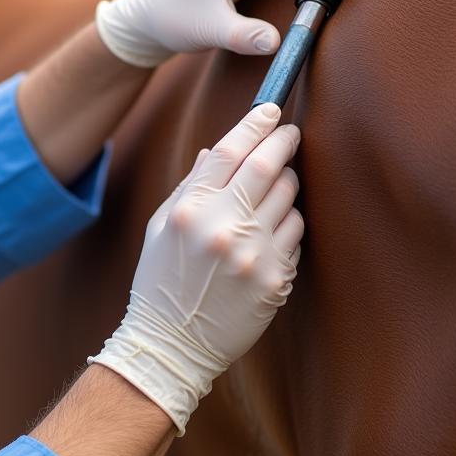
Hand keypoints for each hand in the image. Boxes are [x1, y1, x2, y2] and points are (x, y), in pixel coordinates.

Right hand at [88, 103, 303, 432]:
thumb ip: (190, 186)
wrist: (172, 344)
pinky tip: (269, 233)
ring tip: (272, 191)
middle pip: (267, 166)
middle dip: (283, 141)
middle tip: (289, 133)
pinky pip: (294, 234)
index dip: (254, 124)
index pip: (229, 151)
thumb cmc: (161, 282)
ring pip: (288, 198)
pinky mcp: (275, 279)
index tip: (269, 111)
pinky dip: (287, 224)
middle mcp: (223, 228)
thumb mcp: (161, 227)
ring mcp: (253, 254)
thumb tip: (216, 151)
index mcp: (190, 210)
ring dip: (286, 185)